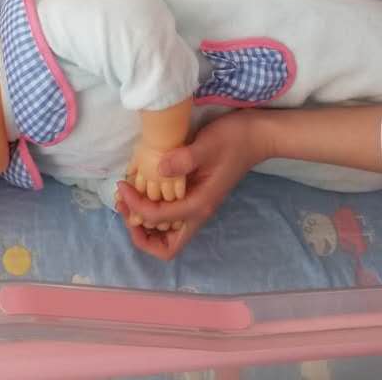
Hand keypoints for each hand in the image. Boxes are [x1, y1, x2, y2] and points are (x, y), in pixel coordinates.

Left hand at [115, 112, 265, 260]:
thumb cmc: (234, 139)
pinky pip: (170, 215)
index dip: (136, 207)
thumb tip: (159, 170)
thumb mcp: (208, 144)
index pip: (159, 220)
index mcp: (200, 205)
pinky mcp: (195, 197)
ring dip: (144, 223)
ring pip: (166, 234)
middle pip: (164, 245)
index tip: (124, 186)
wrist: (257, 136)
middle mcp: (198, 212)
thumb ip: (184, 158)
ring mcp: (197, 206)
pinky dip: (153, 210)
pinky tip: (144, 189)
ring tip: (128, 199)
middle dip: (138, 230)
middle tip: (124, 202)